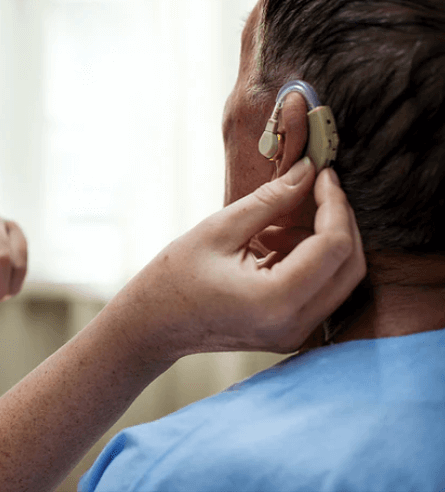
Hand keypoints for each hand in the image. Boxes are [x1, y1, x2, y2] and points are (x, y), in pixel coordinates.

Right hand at [115, 157, 365, 358]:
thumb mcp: (219, 229)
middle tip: (315, 187)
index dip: (335, 204)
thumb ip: (270, 200)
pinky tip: (273, 246)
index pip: (334, 246)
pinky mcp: (293, 332)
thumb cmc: (175, 278)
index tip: (322, 173)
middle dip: (339, 220)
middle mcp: (295, 325)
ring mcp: (296, 334)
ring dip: (324, 241)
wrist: (153, 324)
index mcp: (276, 300)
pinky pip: (324, 290)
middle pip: (350, 265)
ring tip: (276, 225)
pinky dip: (311, 260)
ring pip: (342, 278)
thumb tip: (309, 170)